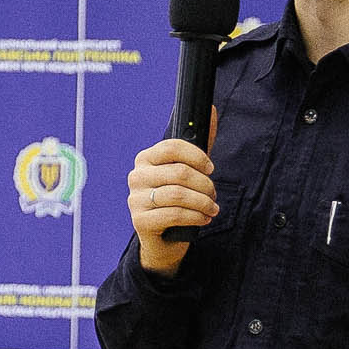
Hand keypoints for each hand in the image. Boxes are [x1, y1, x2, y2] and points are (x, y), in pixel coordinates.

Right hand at [125, 132, 217, 274]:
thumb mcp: (189, 171)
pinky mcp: (140, 221)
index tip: (210, 168)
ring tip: (211, 208)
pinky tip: (204, 218)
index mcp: (145, 159)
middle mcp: (136, 176)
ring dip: (203, 202)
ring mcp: (135, 199)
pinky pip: (175, 214)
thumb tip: (213, 110)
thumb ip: (200, 144)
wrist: (164, 238)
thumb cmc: (177, 200)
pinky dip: (196, 217)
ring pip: (179, 194)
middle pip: (179, 173)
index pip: (172, 147)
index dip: (197, 157)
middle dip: (205, 185)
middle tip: (213, 195)